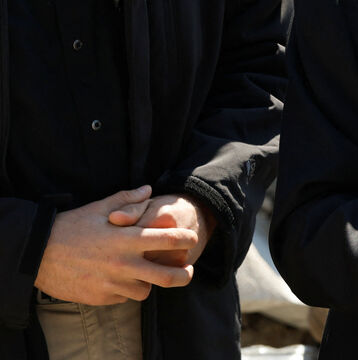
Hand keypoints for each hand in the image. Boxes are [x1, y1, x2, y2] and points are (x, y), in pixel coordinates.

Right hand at [34, 186, 199, 305]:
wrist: (36, 254)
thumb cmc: (70, 227)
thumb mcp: (98, 208)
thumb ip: (127, 199)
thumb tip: (149, 189)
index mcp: (128, 240)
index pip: (171, 240)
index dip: (187, 240)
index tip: (192, 239)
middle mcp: (124, 264)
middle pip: (169, 277)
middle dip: (185, 275)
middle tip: (188, 271)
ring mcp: (113, 284)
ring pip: (146, 290)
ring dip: (149, 283)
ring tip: (145, 274)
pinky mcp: (101, 297)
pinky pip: (123, 298)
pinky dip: (125, 290)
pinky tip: (119, 280)